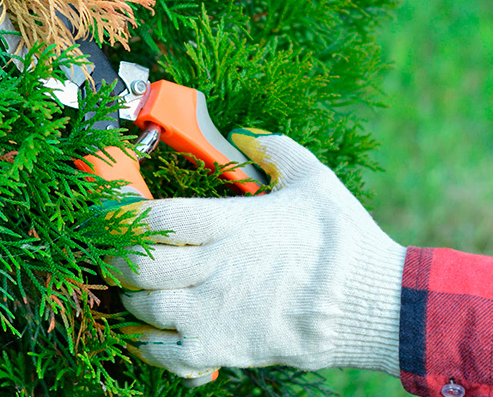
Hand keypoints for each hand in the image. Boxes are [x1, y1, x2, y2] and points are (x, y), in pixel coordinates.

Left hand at [107, 129, 405, 378]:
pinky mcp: (223, 350)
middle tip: (116, 254)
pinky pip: (164, 355)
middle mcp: (213, 267)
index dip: (123, 215)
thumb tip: (247, 137)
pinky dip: (148, 346)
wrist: (379, 306)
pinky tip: (150, 334)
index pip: (154, 218)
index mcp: (229, 223)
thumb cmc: (346, 242)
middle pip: (135, 264)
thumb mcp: (312, 179)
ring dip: (131, 300)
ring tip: (137, 292)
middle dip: (117, 258)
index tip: (113, 213)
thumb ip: (273, 151)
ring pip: (142, 308)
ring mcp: (213, 312)